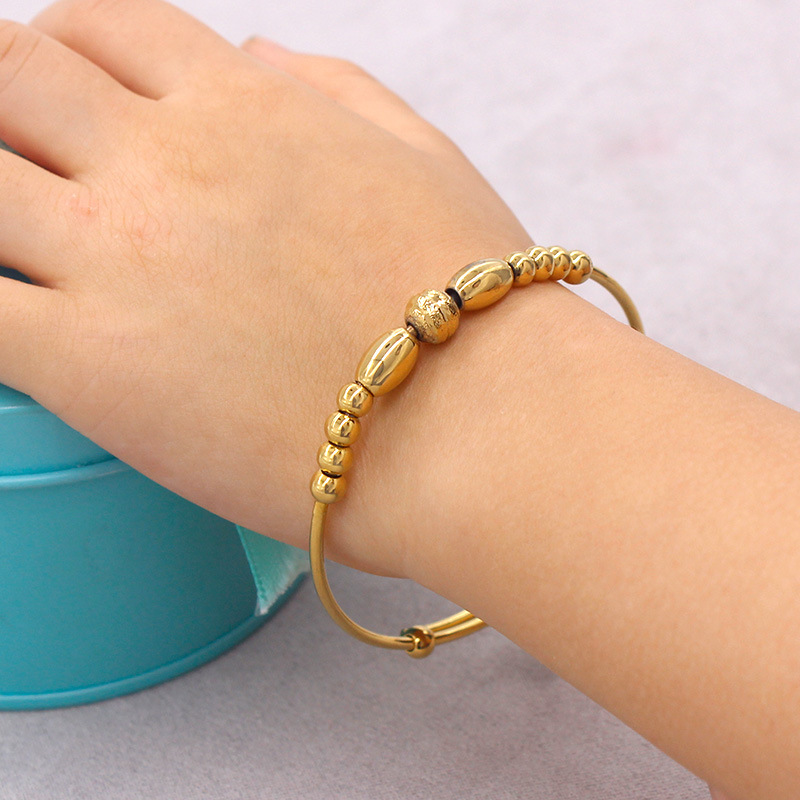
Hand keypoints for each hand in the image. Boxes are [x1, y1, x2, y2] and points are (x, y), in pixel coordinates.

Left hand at [0, 0, 528, 572]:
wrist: (478, 429)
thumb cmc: (472, 307)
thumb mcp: (423, 159)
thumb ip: (331, 92)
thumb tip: (252, 58)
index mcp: (243, 108)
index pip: (101, 23)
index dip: (66, 48)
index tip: (68, 96)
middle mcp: (165, 163)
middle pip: (8, 74)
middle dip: (0, 102)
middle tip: (26, 161)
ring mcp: (116, 259)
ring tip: (25, 240)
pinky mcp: (88, 367)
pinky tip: (14, 322)